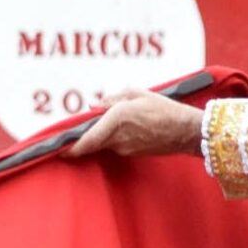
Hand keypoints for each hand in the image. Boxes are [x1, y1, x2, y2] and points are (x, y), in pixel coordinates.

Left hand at [69, 90, 204, 158]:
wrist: (187, 131)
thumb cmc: (164, 109)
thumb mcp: (137, 94)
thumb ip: (113, 98)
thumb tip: (96, 105)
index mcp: (116, 118)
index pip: (87, 139)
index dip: (71, 147)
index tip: (60, 149)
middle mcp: (118, 137)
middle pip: (93, 141)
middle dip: (86, 137)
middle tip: (82, 130)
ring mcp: (126, 148)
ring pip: (106, 142)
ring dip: (106, 134)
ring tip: (124, 121)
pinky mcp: (134, 153)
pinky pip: (119, 144)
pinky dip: (119, 136)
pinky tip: (134, 127)